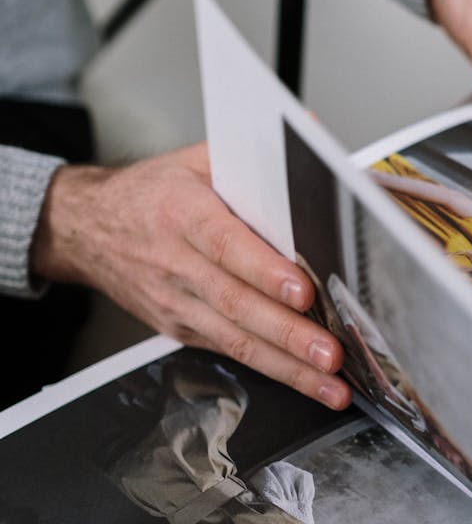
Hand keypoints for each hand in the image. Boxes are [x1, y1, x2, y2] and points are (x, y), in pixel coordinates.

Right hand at [32, 143, 351, 409]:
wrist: (88, 229)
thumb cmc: (151, 193)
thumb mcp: (196, 160)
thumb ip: (254, 157)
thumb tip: (314, 139)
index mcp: (181, 213)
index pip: (226, 245)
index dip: (264, 271)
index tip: (301, 291)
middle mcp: (176, 263)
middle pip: (236, 305)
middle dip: (288, 334)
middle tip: (331, 353)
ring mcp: (176, 303)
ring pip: (235, 340)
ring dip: (287, 367)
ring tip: (330, 385)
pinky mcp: (180, 329)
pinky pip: (229, 352)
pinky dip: (270, 370)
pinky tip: (305, 381)